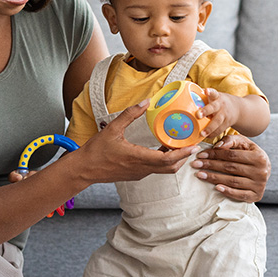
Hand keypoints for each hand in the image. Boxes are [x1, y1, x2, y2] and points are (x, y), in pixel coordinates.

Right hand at [75, 102, 198, 183]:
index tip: (193, 145)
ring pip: (163, 170)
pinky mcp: (136, 175)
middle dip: (184, 157)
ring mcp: (139, 174)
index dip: (183, 153)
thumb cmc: (96, 151)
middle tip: (192, 144)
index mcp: (138, 158)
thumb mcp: (112, 128)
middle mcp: (141, 169)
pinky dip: (164, 161)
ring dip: (174, 159)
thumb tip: (145, 101)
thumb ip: (130, 114)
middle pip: (170, 167)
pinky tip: (163, 149)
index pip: (167, 159)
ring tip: (179, 144)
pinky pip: (155, 169)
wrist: (84, 169)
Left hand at [192, 133, 270, 201]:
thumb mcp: (244, 144)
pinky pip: (240, 195)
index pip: (232, 155)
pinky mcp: (256, 195)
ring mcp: (259, 185)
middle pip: (230, 168)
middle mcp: (261, 171)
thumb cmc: (250, 154)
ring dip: (214, 178)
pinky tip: (216, 188)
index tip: (200, 155)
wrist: (265, 170)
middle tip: (196, 164)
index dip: (215, 154)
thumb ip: (231, 141)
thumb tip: (218, 146)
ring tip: (200, 175)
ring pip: (233, 181)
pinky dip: (228, 192)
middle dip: (211, 165)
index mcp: (259, 157)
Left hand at [197, 87, 238, 143]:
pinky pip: (219, 130)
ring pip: (217, 122)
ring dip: (209, 128)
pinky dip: (212, 134)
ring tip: (202, 133)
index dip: (210, 92)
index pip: (213, 93)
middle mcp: (221, 105)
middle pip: (214, 108)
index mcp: (216, 97)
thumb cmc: (219, 102)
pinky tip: (206, 137)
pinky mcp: (226, 124)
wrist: (237, 108)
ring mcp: (224, 115)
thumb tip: (184, 96)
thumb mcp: (213, 97)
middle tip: (198, 115)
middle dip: (206, 111)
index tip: (206, 91)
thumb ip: (202, 97)